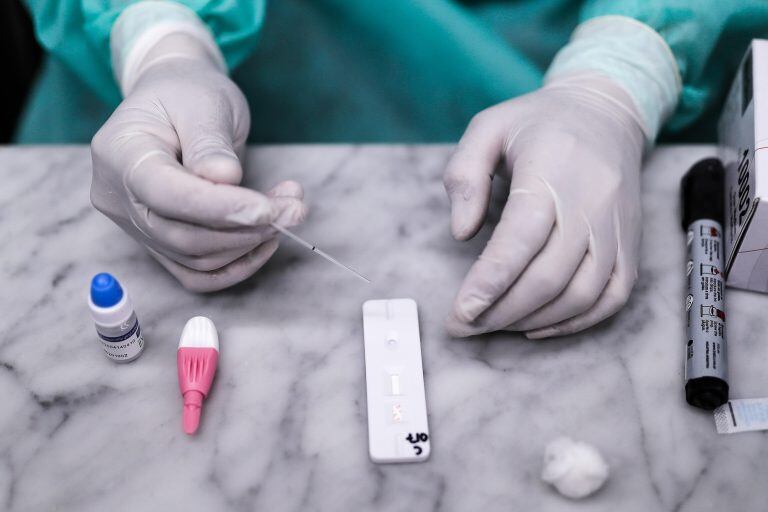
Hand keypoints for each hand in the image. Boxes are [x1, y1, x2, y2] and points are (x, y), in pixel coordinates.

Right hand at [91, 35, 304, 291]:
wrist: (178, 102)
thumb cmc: (189, 94)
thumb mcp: (204, 102)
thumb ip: (210, 142)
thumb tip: (225, 178)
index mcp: (120, 153)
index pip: (165, 194)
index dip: (218, 207)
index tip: (267, 208)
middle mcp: (119, 197)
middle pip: (181, 236)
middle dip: (245, 228)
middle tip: (293, 208)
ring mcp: (135, 226)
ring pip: (195, 258)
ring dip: (250, 242)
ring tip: (288, 208)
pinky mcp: (159, 245)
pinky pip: (197, 274)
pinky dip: (237, 264)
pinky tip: (266, 239)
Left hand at [444, 74, 644, 337]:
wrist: (606, 112)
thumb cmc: (538, 124)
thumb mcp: (487, 128)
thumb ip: (465, 175)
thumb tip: (460, 232)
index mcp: (551, 171)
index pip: (521, 238)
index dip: (490, 281)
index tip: (461, 311)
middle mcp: (591, 202)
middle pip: (550, 276)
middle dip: (502, 311)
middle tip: (466, 326)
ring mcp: (617, 226)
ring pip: (582, 294)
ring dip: (534, 320)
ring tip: (494, 324)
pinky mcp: (631, 243)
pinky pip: (613, 297)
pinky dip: (576, 322)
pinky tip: (537, 326)